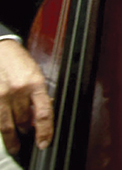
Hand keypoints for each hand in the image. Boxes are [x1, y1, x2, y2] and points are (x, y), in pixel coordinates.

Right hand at [0, 40, 52, 155]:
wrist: (1, 50)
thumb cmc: (19, 62)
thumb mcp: (36, 75)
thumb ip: (39, 95)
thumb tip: (41, 115)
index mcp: (35, 84)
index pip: (43, 113)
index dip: (44, 131)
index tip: (44, 143)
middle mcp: (18, 91)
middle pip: (24, 121)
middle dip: (28, 130)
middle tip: (29, 135)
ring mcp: (2, 96)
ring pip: (8, 125)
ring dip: (12, 136)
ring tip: (15, 144)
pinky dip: (1, 127)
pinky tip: (4, 130)